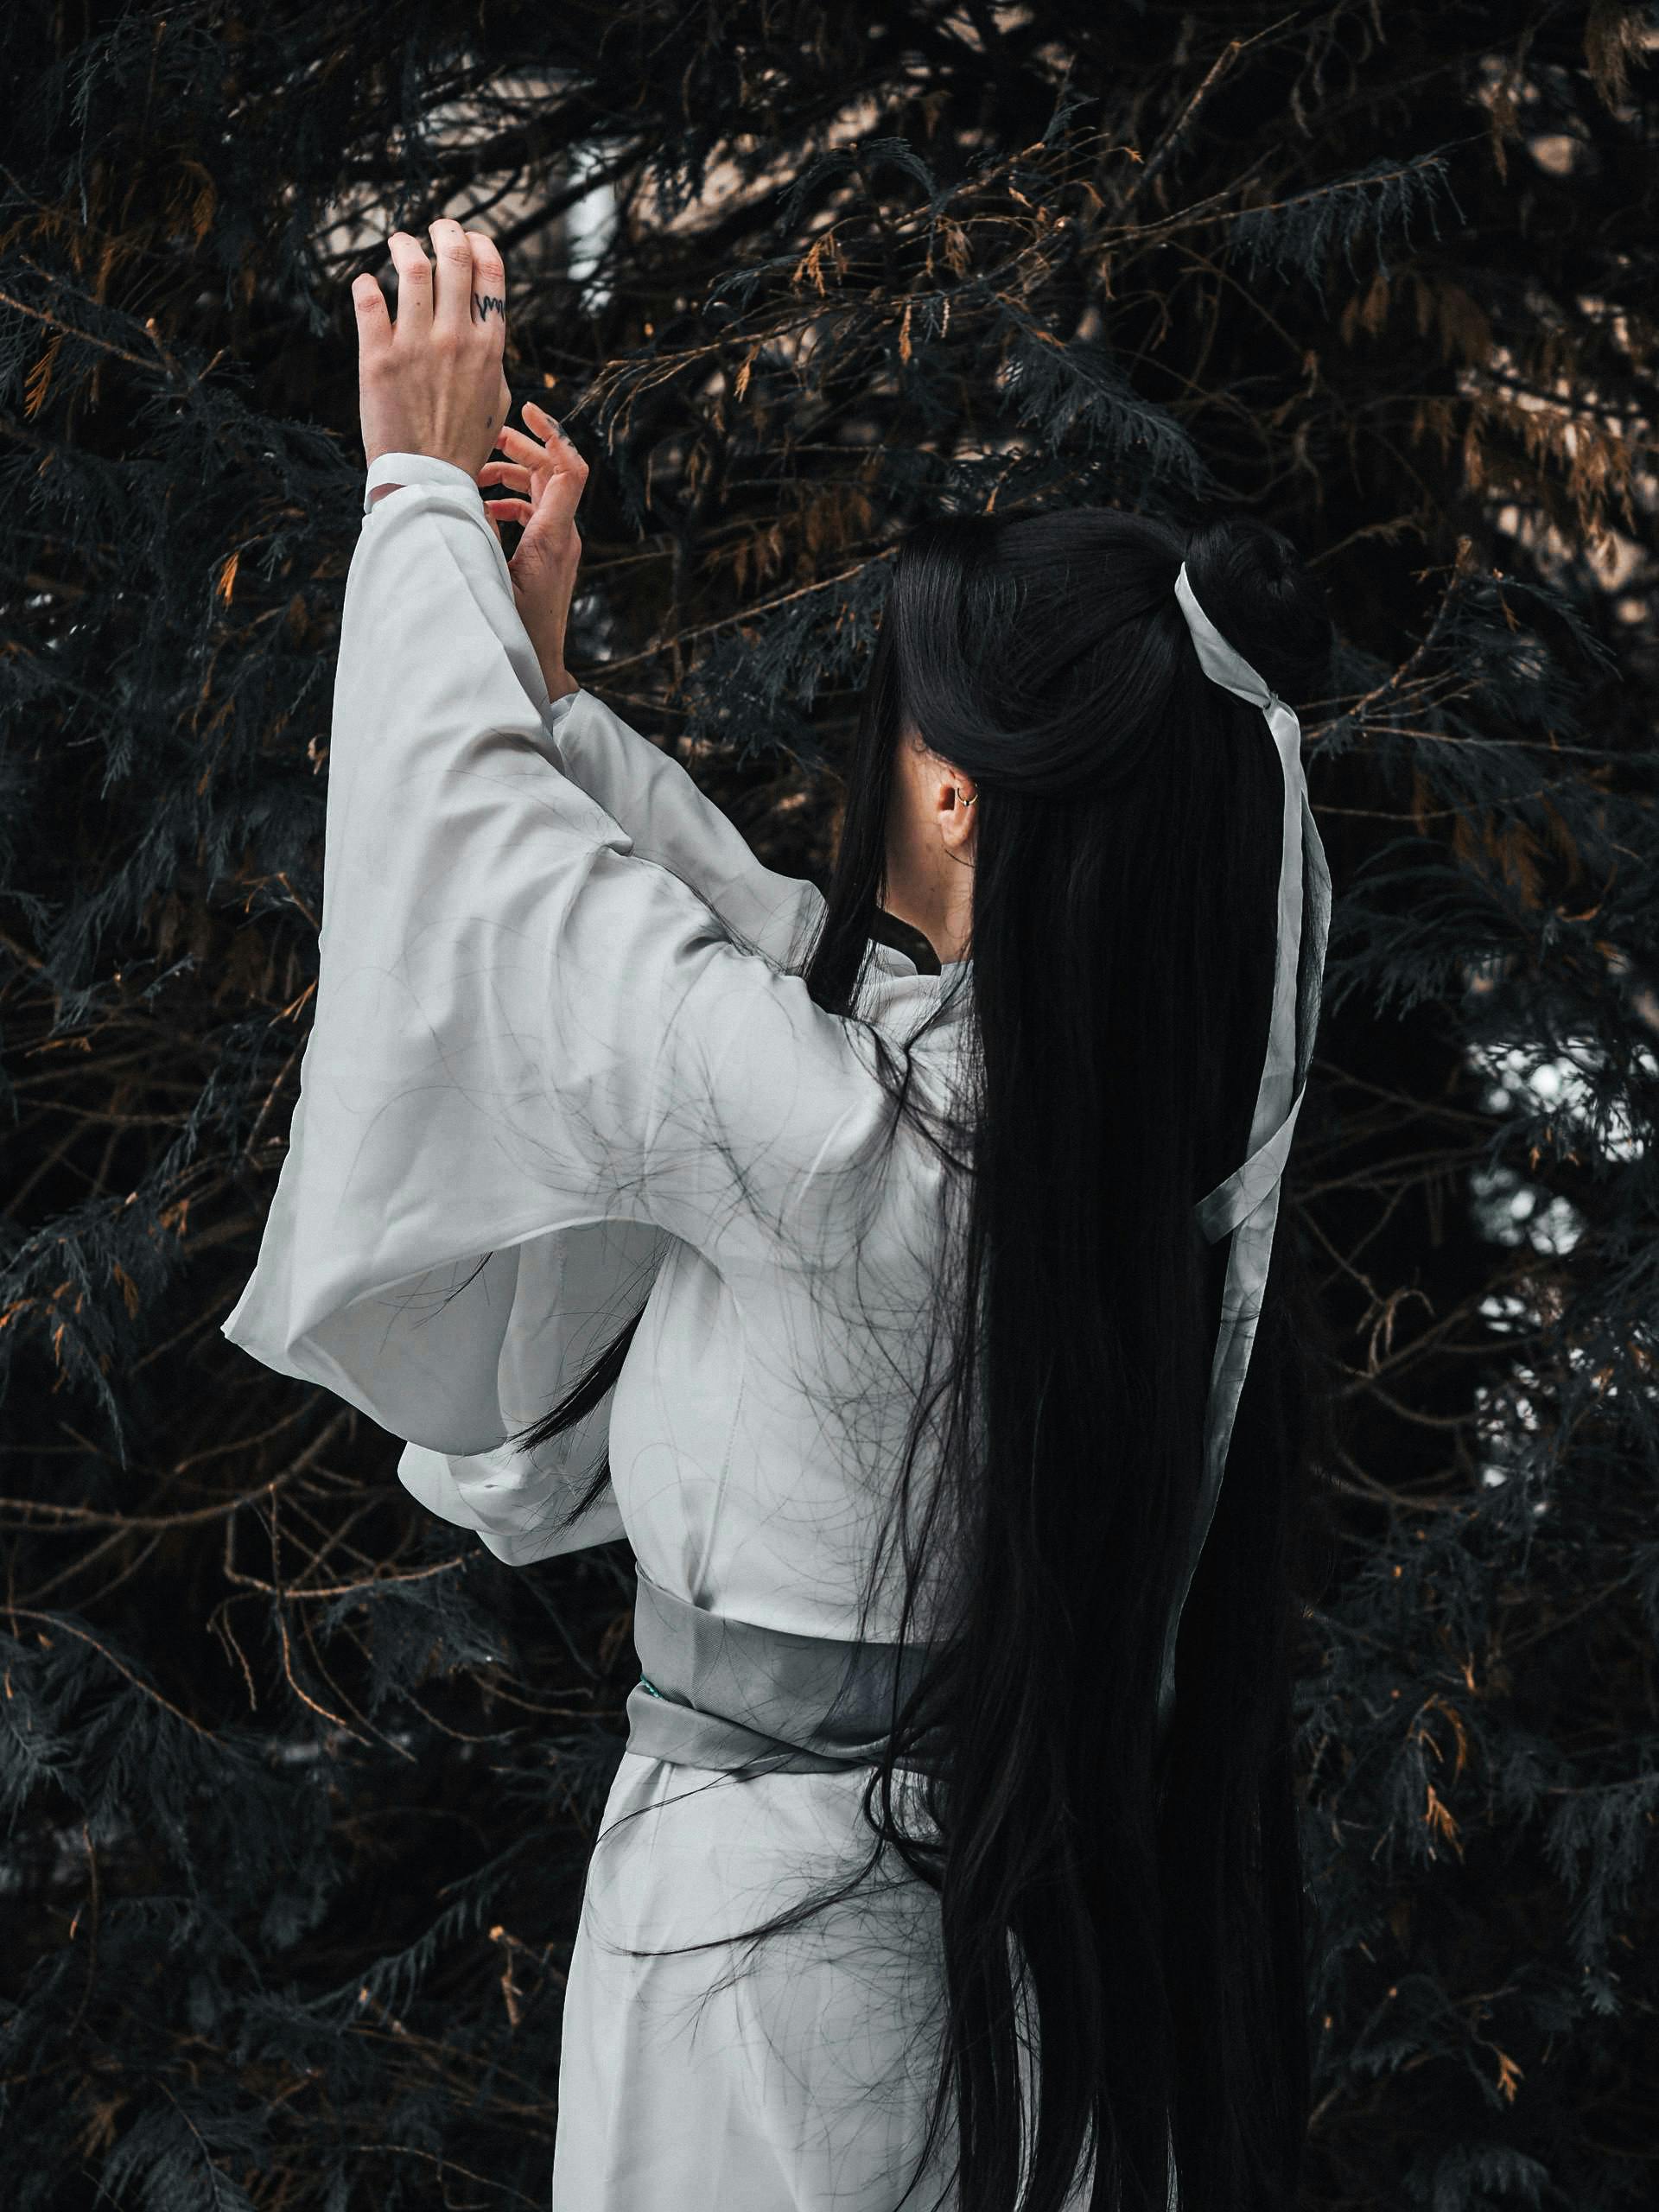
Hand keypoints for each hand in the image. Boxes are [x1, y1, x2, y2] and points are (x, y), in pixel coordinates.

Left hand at [353, 220, 511, 481]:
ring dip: (404, 244)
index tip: (468, 239)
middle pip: (455, 256)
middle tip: (434, 228)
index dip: (480, 244)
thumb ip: (491, 358)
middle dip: (445, 230)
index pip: (491, 272)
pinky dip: (365, 284)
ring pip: (412, 266)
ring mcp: (416, 346)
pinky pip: (368, 299)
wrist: (429, 481)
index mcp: (489, 346)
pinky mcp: (378, 358)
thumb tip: (484, 327)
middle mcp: (455, 339)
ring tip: (398, 243)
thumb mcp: (495, 400)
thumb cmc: (463, 445)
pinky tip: (367, 285)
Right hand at [475, 401, 589, 696]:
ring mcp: (560, 547)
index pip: (569, 471)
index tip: (527, 412)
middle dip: (521, 449)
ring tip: (475, 476)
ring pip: (541, 492)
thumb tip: (466, 499)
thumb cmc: (515, 632)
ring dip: (511, 476)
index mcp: (554, 538)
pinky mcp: (550, 557)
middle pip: (552, 473)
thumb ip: (481, 537)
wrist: (539, 670)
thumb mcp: (491, 580)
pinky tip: (485, 508)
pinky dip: (512, 502)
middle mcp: (564, 538)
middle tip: (487, 440)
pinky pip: (536, 514)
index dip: (552, 436)